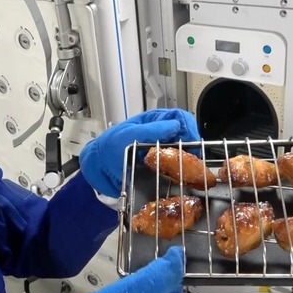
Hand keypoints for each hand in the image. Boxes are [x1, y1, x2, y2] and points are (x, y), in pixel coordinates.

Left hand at [79, 108, 199, 196]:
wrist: (98, 167)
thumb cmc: (109, 146)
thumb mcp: (129, 134)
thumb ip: (152, 129)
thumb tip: (174, 125)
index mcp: (154, 121)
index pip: (179, 117)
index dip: (188, 127)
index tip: (191, 140)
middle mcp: (161, 134)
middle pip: (185, 134)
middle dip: (192, 144)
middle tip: (193, 157)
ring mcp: (161, 150)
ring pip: (183, 151)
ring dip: (188, 159)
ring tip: (189, 168)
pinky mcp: (160, 166)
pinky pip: (175, 166)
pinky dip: (180, 170)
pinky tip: (181, 175)